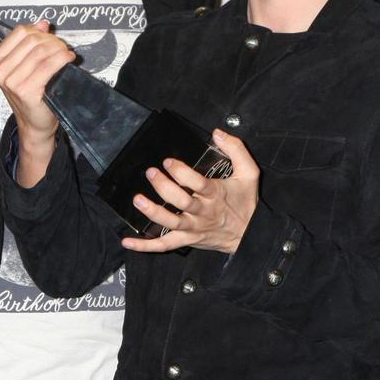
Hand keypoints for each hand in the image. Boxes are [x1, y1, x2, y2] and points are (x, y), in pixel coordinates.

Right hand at [0, 20, 75, 186]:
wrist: (34, 122)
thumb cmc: (31, 95)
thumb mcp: (24, 66)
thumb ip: (30, 44)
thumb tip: (42, 24)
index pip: (20, 32)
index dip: (39, 31)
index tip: (50, 37)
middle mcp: (0, 71)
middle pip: (32, 40)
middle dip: (52, 40)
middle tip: (62, 47)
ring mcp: (12, 82)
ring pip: (41, 51)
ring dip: (59, 49)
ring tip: (66, 53)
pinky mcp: (26, 90)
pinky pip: (49, 65)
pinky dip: (62, 59)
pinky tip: (68, 60)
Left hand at [121, 129, 258, 254]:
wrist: (250, 235)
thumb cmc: (246, 203)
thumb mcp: (249, 173)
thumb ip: (236, 149)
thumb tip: (218, 133)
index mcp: (215, 194)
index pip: (197, 183)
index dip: (181, 172)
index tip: (169, 162)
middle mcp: (203, 212)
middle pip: (181, 202)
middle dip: (164, 187)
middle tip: (151, 173)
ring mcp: (194, 228)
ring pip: (171, 223)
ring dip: (152, 212)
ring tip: (138, 200)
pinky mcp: (187, 240)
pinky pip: (164, 245)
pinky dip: (145, 246)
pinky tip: (128, 241)